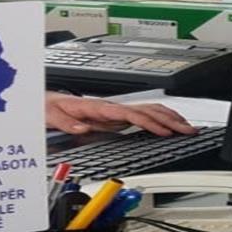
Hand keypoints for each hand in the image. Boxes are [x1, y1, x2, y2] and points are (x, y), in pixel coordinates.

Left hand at [44, 92, 196, 135]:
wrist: (42, 101)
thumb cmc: (47, 107)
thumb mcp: (50, 115)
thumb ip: (66, 122)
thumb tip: (82, 127)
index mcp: (95, 107)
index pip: (128, 114)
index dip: (148, 122)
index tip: (164, 131)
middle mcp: (108, 107)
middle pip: (144, 110)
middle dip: (168, 120)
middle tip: (188, 130)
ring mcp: (113, 110)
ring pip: (147, 110)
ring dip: (169, 117)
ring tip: (187, 127)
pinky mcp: (114, 115)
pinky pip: (141, 114)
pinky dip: (159, 117)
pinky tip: (170, 124)